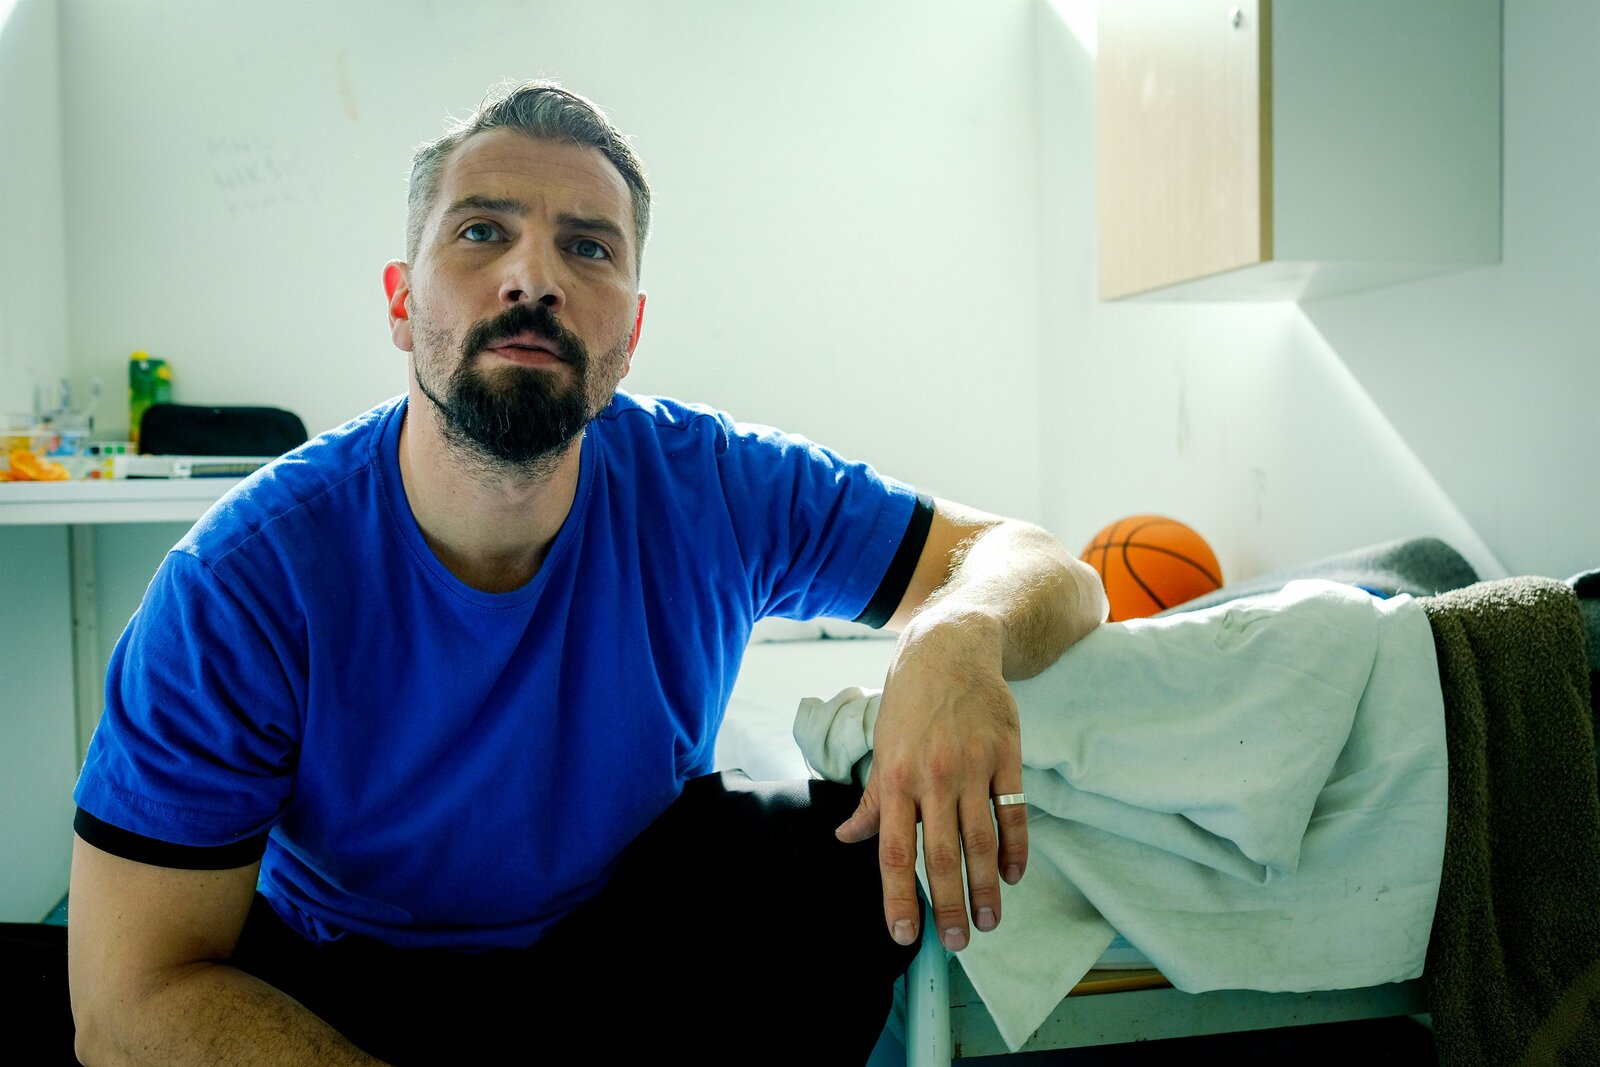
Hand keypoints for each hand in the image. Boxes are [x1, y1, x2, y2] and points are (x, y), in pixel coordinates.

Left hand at [835, 610, 1028, 951]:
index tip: (905, 935)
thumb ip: (871, 800)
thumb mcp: (882, 748)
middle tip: (958, 942)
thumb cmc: (909, 704)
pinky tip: (1013, 875)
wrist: (950, 649)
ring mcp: (973, 767)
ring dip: (986, 888)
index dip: (898, 897)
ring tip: (989, 921)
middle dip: (949, 905)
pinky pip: (1014, 812)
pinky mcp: (1006, 756)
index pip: (893, 852)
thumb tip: (847, 839)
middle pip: (942, 855)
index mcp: (895, 779)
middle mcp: (933, 778)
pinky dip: (1016, 848)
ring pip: (981, 841)